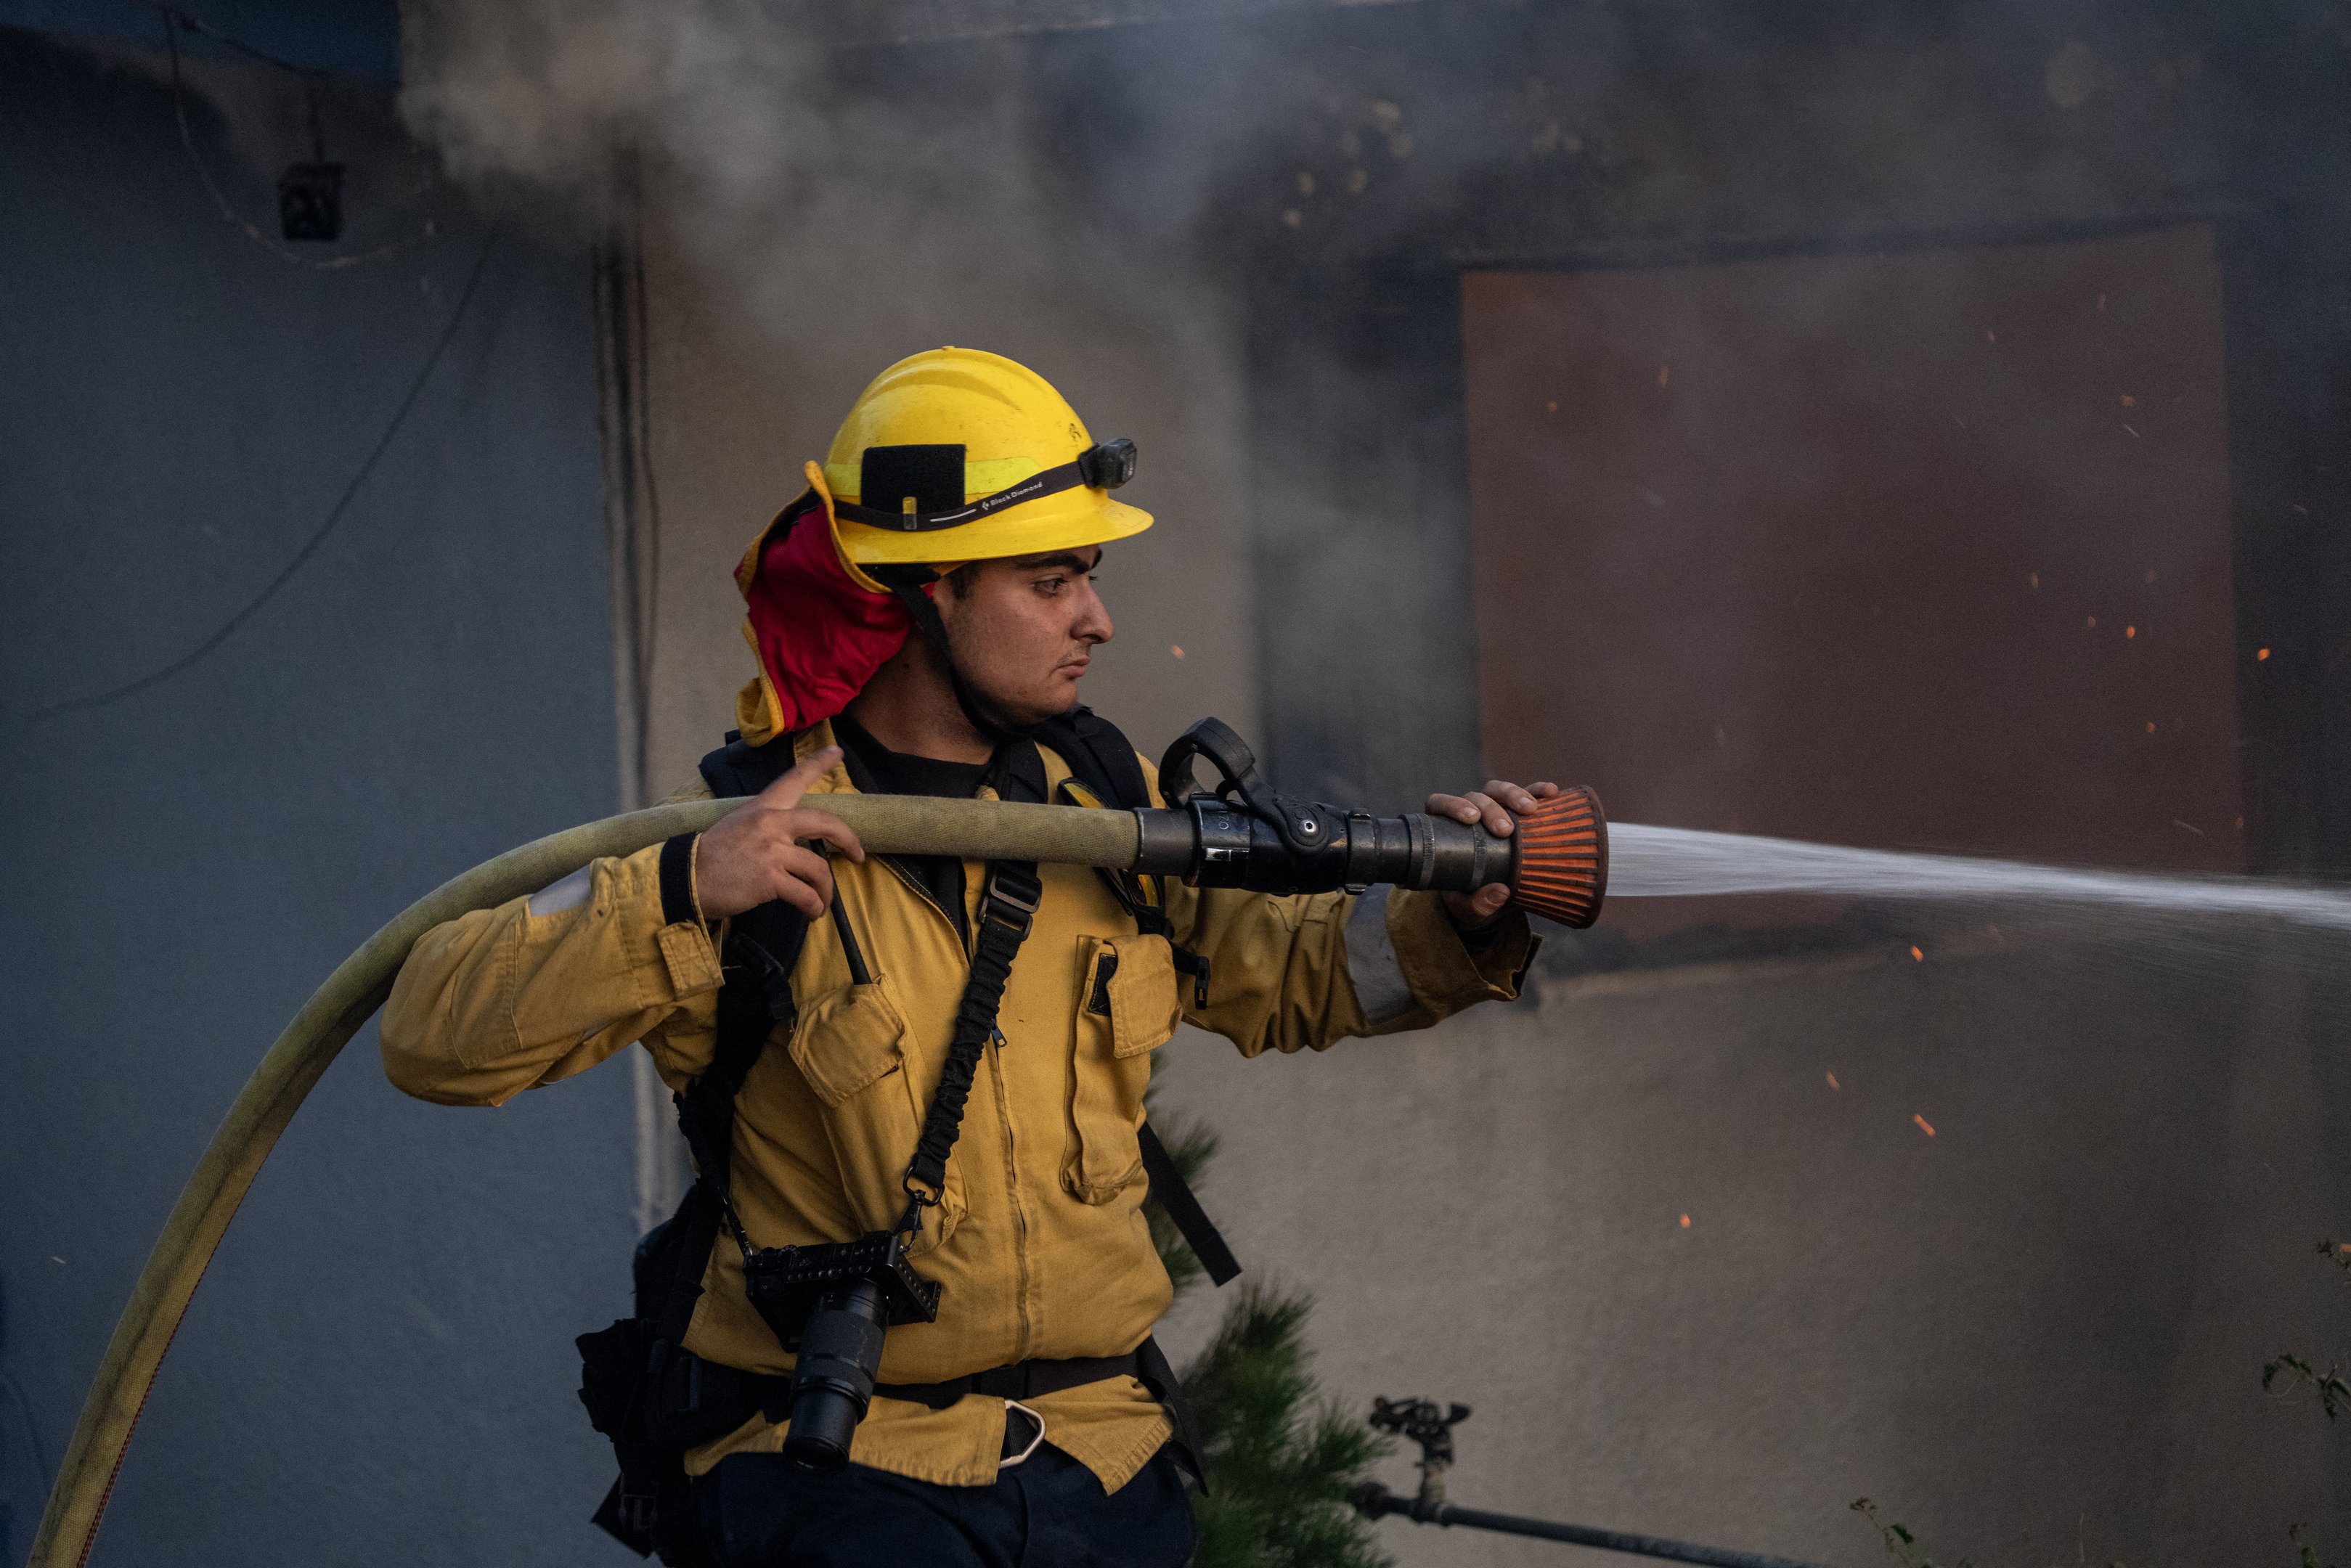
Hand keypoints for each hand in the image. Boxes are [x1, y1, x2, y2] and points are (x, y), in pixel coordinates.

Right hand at [692, 746, 865, 919]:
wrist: (688, 879)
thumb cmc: (713, 857)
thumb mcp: (739, 826)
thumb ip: (767, 826)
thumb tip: (793, 841)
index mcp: (762, 808)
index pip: (794, 780)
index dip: (818, 765)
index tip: (837, 752)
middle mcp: (771, 823)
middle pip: (824, 823)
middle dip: (848, 840)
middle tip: (858, 855)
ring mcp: (772, 850)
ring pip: (819, 868)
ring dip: (826, 890)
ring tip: (822, 903)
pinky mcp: (770, 878)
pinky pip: (806, 894)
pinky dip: (814, 906)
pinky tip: (812, 913)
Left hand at [1424, 778, 1560, 928]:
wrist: (1494, 902)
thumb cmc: (1472, 901)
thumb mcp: (1470, 909)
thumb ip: (1478, 905)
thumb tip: (1499, 892)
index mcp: (1448, 831)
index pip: (1440, 805)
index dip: (1452, 805)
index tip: (1471, 819)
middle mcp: (1470, 815)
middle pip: (1476, 797)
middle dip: (1491, 808)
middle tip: (1506, 830)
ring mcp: (1495, 811)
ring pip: (1500, 791)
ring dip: (1515, 794)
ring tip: (1531, 809)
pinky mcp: (1520, 814)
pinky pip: (1529, 796)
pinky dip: (1539, 791)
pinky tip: (1551, 792)